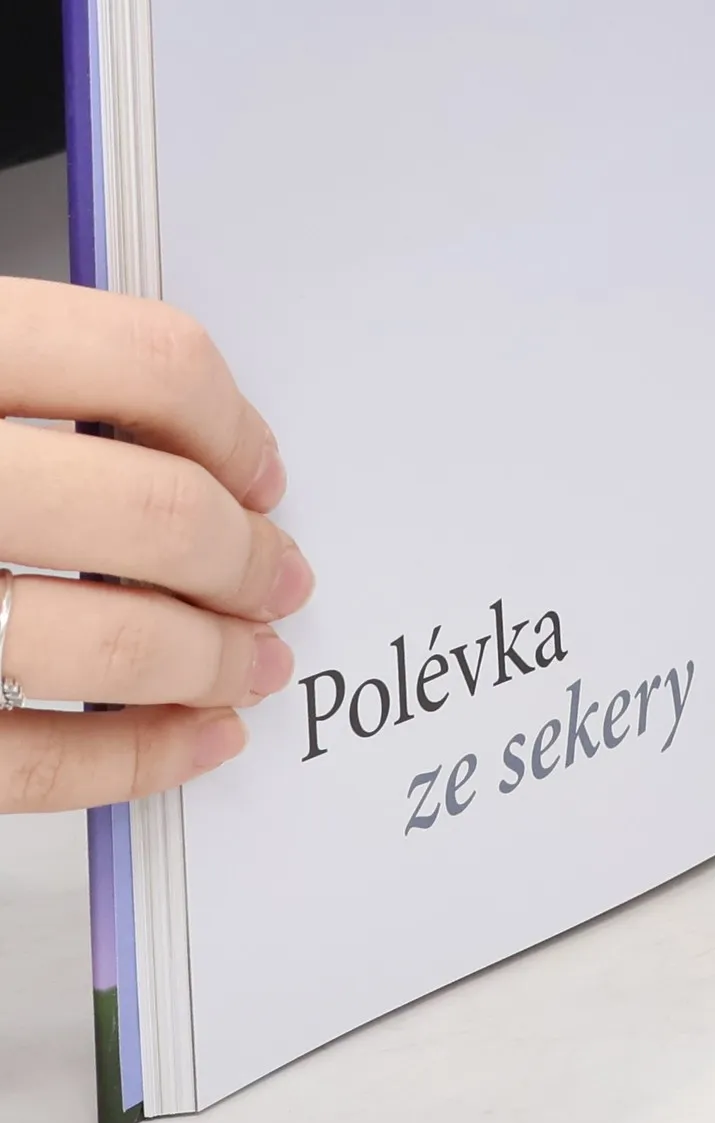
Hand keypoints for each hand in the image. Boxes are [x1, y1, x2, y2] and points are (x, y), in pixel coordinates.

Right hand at [0, 280, 309, 811]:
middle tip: (279, 579)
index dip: (231, 425)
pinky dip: (135, 761)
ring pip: (105, 644)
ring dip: (211, 663)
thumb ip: (26, 380)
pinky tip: (191, 741)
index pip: (145, 361)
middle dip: (247, 561)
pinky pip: (28, 760)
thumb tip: (195, 448)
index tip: (259, 472)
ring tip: (250, 663)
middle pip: (156, 513)